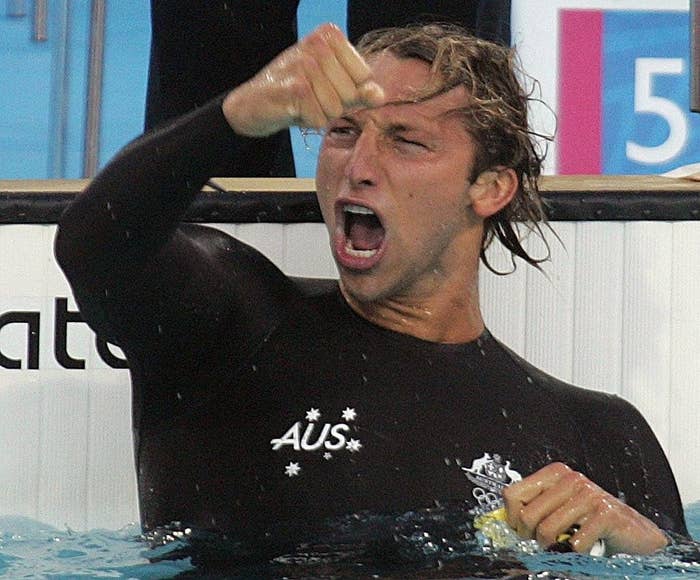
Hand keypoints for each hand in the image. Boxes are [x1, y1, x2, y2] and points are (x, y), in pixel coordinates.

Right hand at [222, 23, 384, 136]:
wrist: (254, 104)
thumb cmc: (296, 94)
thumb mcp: (332, 87)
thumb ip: (359, 91)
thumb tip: (380, 96)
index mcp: (330, 36)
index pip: (364, 76)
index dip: (349, 92)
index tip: (326, 86)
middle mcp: (318, 44)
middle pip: (351, 93)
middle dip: (334, 105)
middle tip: (311, 97)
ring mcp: (305, 64)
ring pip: (336, 108)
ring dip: (320, 114)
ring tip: (302, 103)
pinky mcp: (295, 87)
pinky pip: (320, 118)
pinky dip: (309, 121)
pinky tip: (294, 110)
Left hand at [502, 462, 667, 554]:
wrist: (634, 533)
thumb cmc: (594, 521)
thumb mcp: (559, 510)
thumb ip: (534, 510)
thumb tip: (503, 522)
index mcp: (554, 474)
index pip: (513, 493)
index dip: (512, 518)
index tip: (520, 531)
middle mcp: (570, 479)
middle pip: (528, 514)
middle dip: (532, 537)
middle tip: (543, 544)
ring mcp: (589, 494)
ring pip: (547, 529)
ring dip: (553, 547)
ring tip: (562, 547)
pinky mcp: (606, 513)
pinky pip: (575, 541)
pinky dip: (576, 553)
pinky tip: (584, 548)